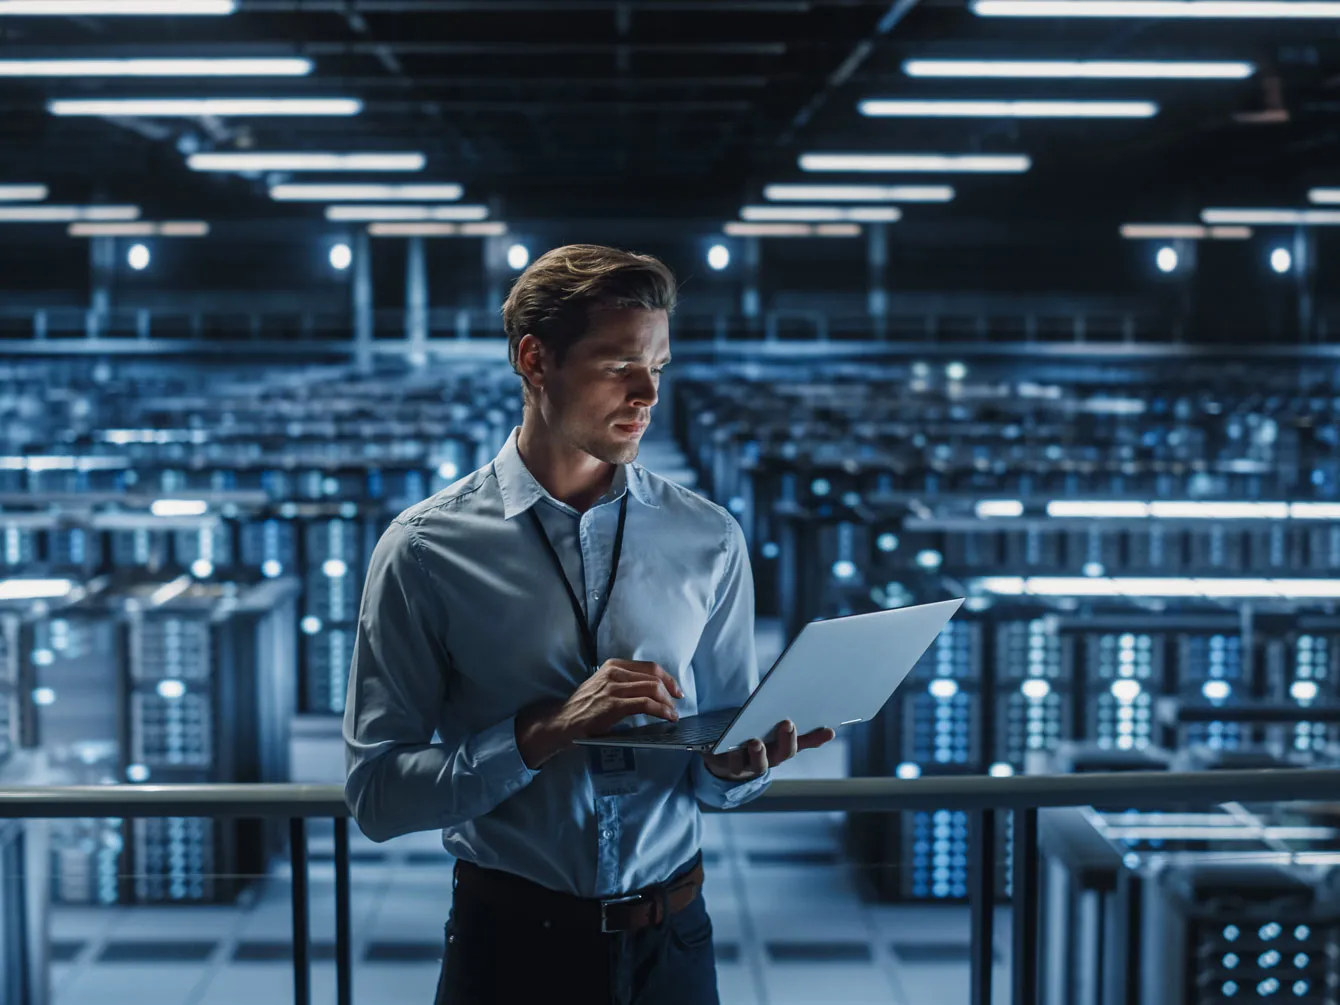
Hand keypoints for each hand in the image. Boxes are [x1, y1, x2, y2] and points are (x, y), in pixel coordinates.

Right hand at [516, 659, 681, 768]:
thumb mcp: (604, 685)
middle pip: (653, 676)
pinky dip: (660, 710)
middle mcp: (614, 673)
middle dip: (670, 691)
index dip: (667, 678)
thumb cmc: (585, 706)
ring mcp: (613, 688)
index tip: (675, 690)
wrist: (563, 721)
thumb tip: (652, 689)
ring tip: (672, 713)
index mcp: (613, 665)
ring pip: (652, 688)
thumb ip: (624, 682)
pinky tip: (666, 717)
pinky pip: (645, 704)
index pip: (649, 667)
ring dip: (667, 702)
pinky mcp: (613, 705)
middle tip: (676, 704)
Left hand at [699, 720, 835, 783]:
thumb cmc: (753, 737)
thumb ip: (792, 727)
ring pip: (758, 764)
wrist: (723, 755)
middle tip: (787, 723)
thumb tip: (821, 719)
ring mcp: (751, 765)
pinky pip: (733, 765)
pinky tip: (732, 747)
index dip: (816, 738)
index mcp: (782, 748)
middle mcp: (770, 759)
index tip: (829, 730)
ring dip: (759, 753)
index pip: (803, 742)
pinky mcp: (730, 766)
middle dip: (787, 740)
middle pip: (783, 754)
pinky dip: (733, 757)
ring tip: (756, 742)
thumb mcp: (772, 731)